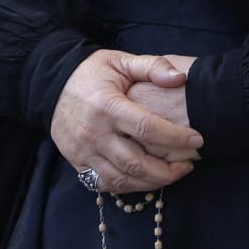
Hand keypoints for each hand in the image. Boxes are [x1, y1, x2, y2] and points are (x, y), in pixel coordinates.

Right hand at [51, 51, 202, 193]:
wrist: (51, 85)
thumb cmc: (92, 72)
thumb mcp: (120, 61)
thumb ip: (152, 66)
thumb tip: (180, 78)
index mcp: (107, 106)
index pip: (147, 129)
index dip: (176, 138)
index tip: (198, 140)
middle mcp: (94, 132)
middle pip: (136, 163)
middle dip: (167, 170)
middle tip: (188, 166)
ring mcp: (83, 151)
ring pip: (121, 179)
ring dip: (151, 182)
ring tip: (173, 175)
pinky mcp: (77, 162)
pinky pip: (105, 184)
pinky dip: (128, 187)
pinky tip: (145, 180)